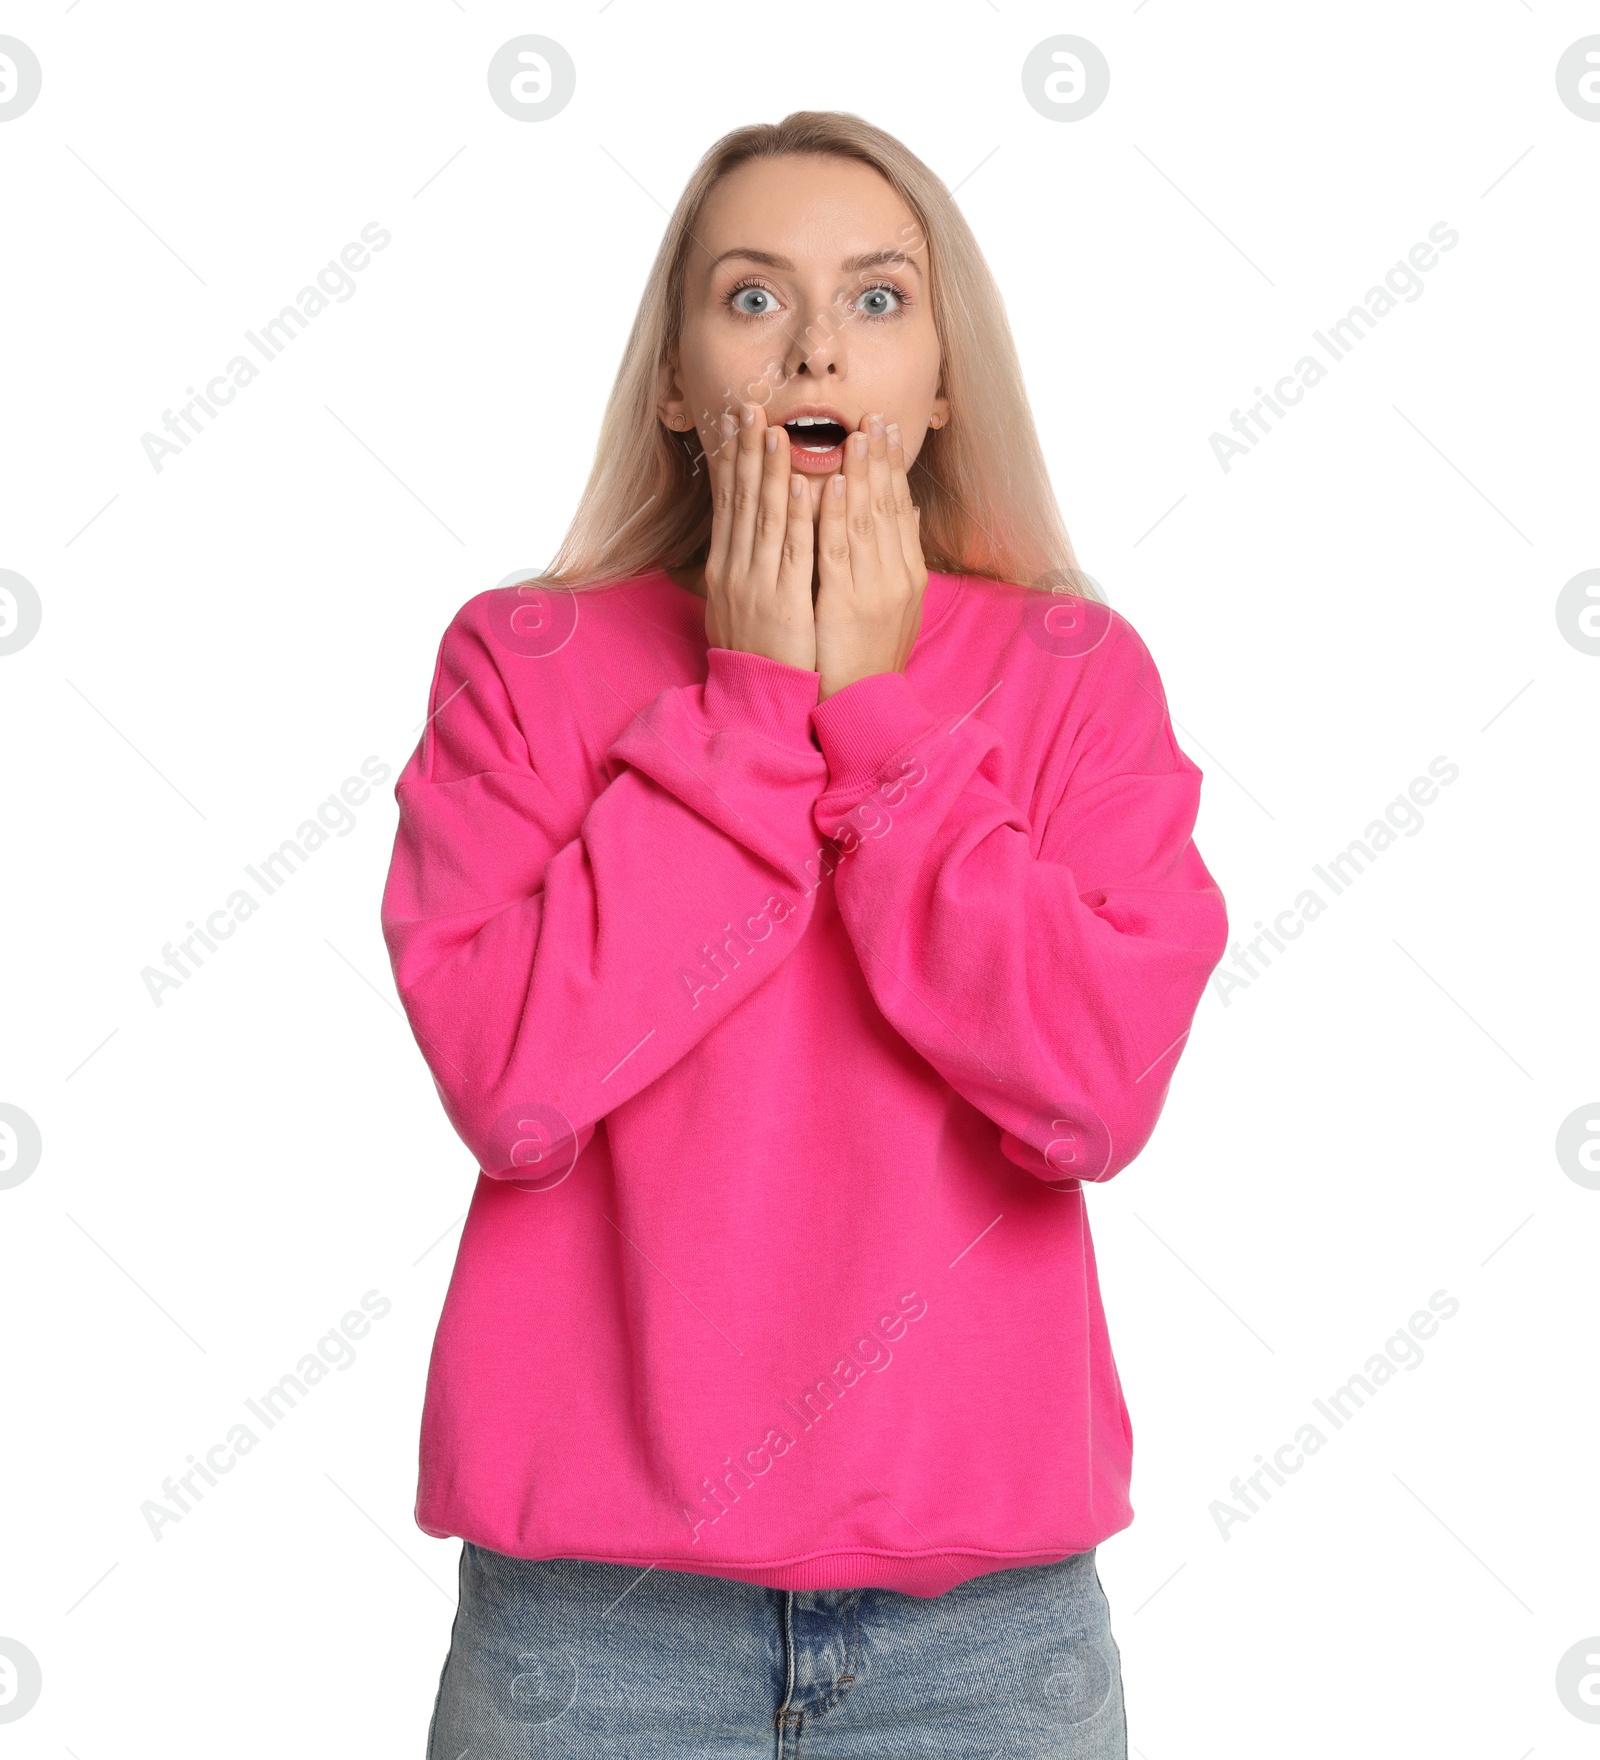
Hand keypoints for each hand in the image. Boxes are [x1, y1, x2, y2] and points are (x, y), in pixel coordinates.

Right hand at [702, 402, 816, 671]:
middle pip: (742, 501)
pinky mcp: (785, 602)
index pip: (727, 504)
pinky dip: (802, 516)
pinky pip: (795, 552)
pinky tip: (807, 485)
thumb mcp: (735, 608)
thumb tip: (737, 542)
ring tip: (774, 432)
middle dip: (745, 452)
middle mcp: (737, 570)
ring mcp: (759, 584)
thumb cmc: (753, 655)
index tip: (733, 425)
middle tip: (749, 408)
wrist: (755, 698)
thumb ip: (740, 571)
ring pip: (767, 518)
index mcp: (726, 568)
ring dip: (771, 472)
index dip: (731, 462)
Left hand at [813, 413, 928, 701]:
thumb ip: (899, 554)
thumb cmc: (871, 654)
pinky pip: (836, 552)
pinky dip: (832, 516)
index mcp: (906, 574)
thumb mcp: (896, 603)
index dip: (892, 468)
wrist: (863, 704)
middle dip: (879, 460)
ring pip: (863, 522)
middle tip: (873, 417)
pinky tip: (826, 485)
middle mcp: (894, 577)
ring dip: (857, 476)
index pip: (898, 510)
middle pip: (886, 507)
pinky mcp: (843, 605)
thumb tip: (906, 509)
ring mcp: (870, 590)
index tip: (886, 431)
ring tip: (852, 436)